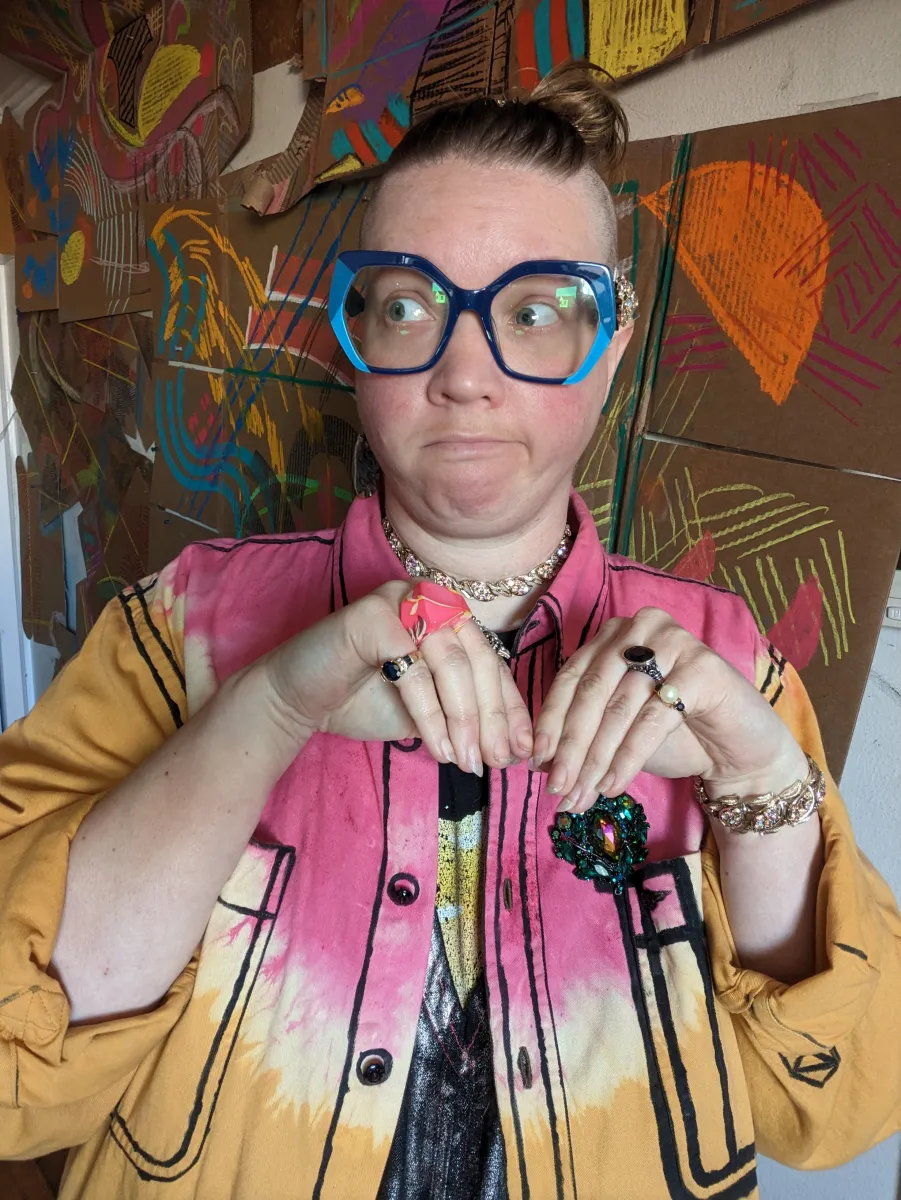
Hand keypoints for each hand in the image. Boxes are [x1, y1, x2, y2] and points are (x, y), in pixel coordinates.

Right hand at [262, 582, 532, 772]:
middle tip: (497, 761)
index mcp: (447, 616)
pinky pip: (415, 668)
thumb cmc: (361, 701)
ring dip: (464, 720)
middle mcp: (429, 599)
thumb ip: (465, 719)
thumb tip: (514, 747)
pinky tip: (438, 749)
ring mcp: (402, 600)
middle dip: (492, 717)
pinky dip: (431, 714)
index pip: (491, 662)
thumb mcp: (428, 713)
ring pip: (453, 664)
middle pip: (478, 660)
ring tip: (466, 762)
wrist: (296, 699)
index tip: (523, 750)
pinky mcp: (375, 615)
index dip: (510, 708)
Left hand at [532, 607, 807, 811]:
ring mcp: (674, 641)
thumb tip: (537, 761)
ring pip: (620, 706)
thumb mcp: (616, 734)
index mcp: (612, 634)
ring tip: (583, 793)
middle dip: (571, 745)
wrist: (737, 751)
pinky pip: (654, 716)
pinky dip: (629, 755)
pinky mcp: (703, 666)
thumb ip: (581, 736)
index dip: (551, 722)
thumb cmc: (672, 737)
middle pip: (592, 691)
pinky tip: (614, 783)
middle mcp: (640, 626)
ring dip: (597, 756)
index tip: (536, 762)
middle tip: (558, 787)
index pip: (571, 678)